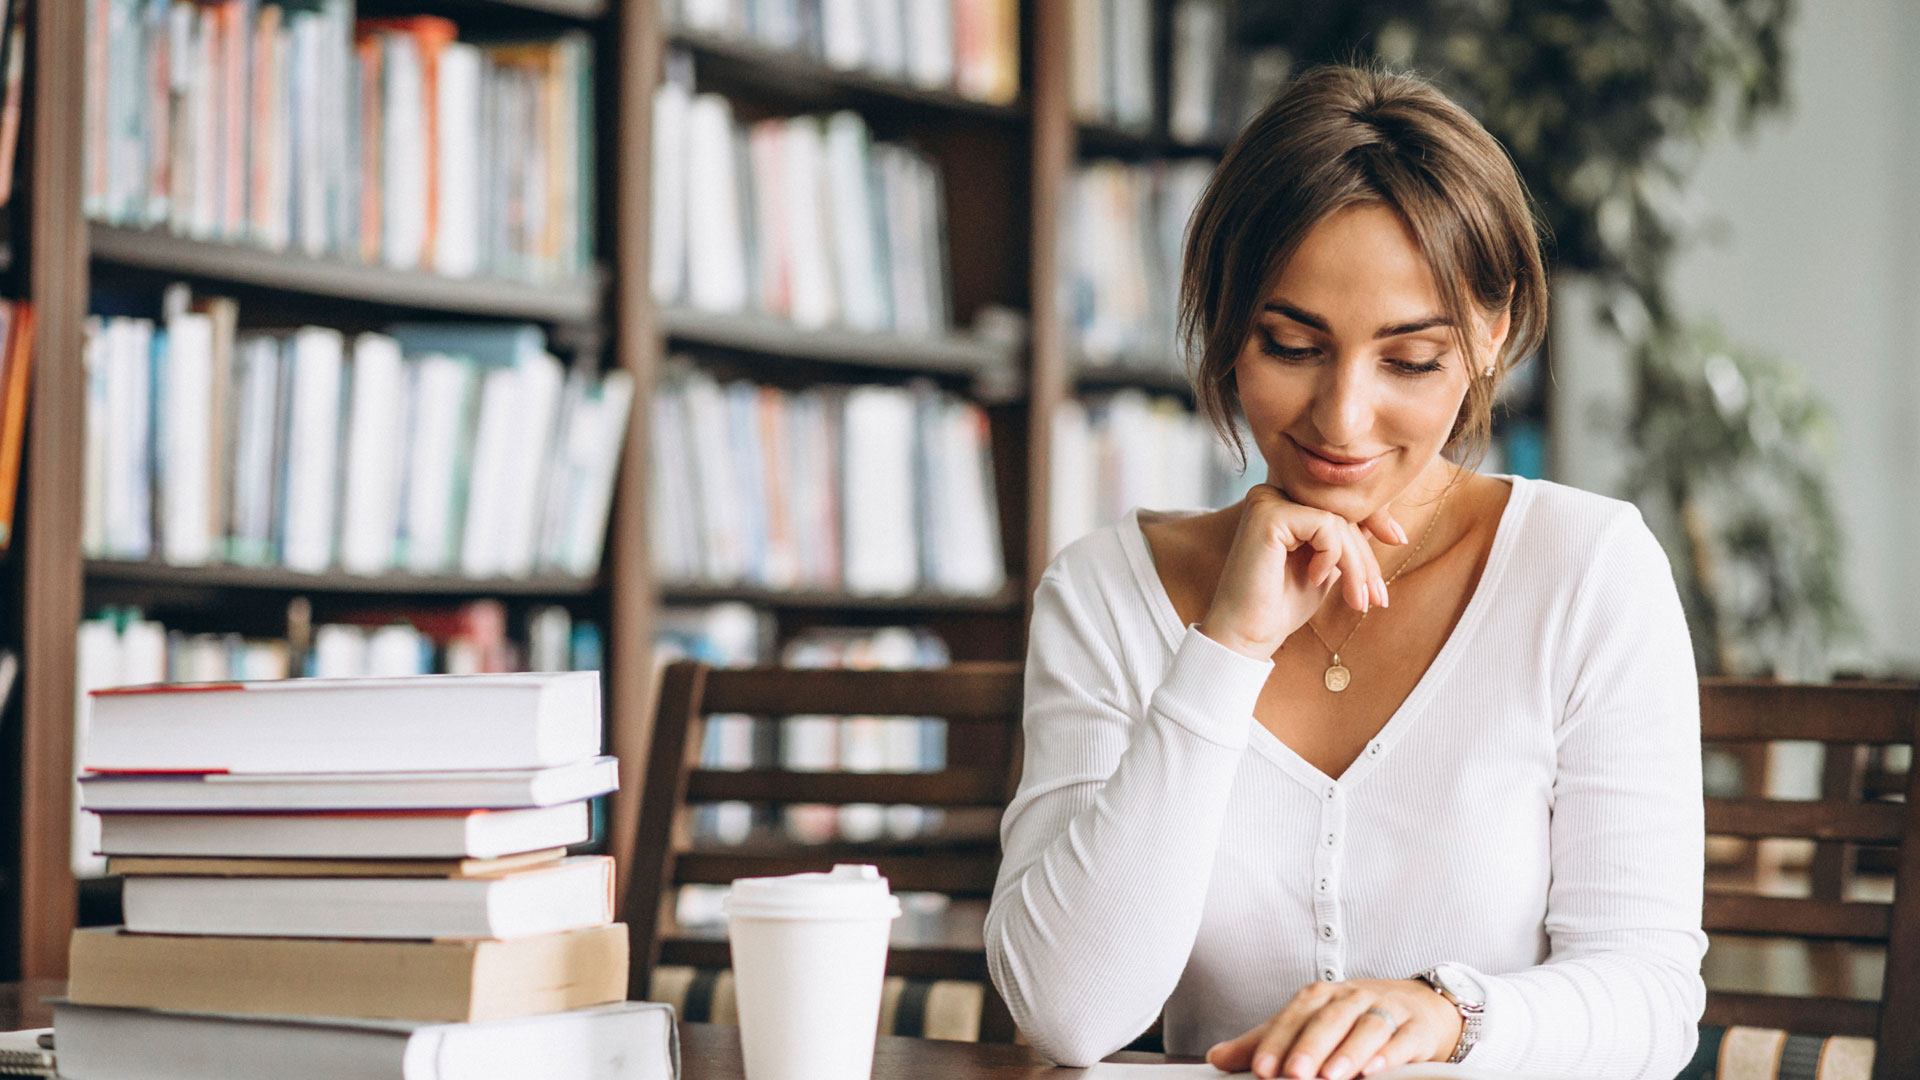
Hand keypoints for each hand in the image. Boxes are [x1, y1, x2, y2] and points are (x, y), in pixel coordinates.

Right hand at [1196, 485, 1405, 660]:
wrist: (1246, 636)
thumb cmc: (1280, 606)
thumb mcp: (1323, 567)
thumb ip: (1342, 540)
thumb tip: (1379, 520)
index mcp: (1281, 503)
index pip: (1337, 503)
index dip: (1373, 519)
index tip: (1399, 540)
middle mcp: (1271, 494)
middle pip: (1341, 512)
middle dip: (1366, 557)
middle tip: (1378, 598)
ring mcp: (1267, 500)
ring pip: (1338, 521)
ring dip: (1356, 565)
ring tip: (1356, 601)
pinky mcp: (1268, 513)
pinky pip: (1326, 525)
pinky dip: (1332, 557)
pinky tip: (1314, 578)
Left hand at [1205, 978, 1462, 1079]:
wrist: (1423, 1006)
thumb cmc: (1356, 1017)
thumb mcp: (1310, 1026)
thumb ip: (1266, 1043)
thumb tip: (1217, 1058)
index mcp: (1321, 996)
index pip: (1294, 1015)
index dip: (1276, 1042)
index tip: (1260, 1070)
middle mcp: (1352, 997)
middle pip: (1329, 1019)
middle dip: (1309, 1047)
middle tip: (1294, 1074)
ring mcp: (1387, 1010)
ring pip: (1367, 1027)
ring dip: (1348, 1052)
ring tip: (1331, 1076)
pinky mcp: (1417, 1028)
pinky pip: (1403, 1039)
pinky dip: (1389, 1054)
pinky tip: (1375, 1070)